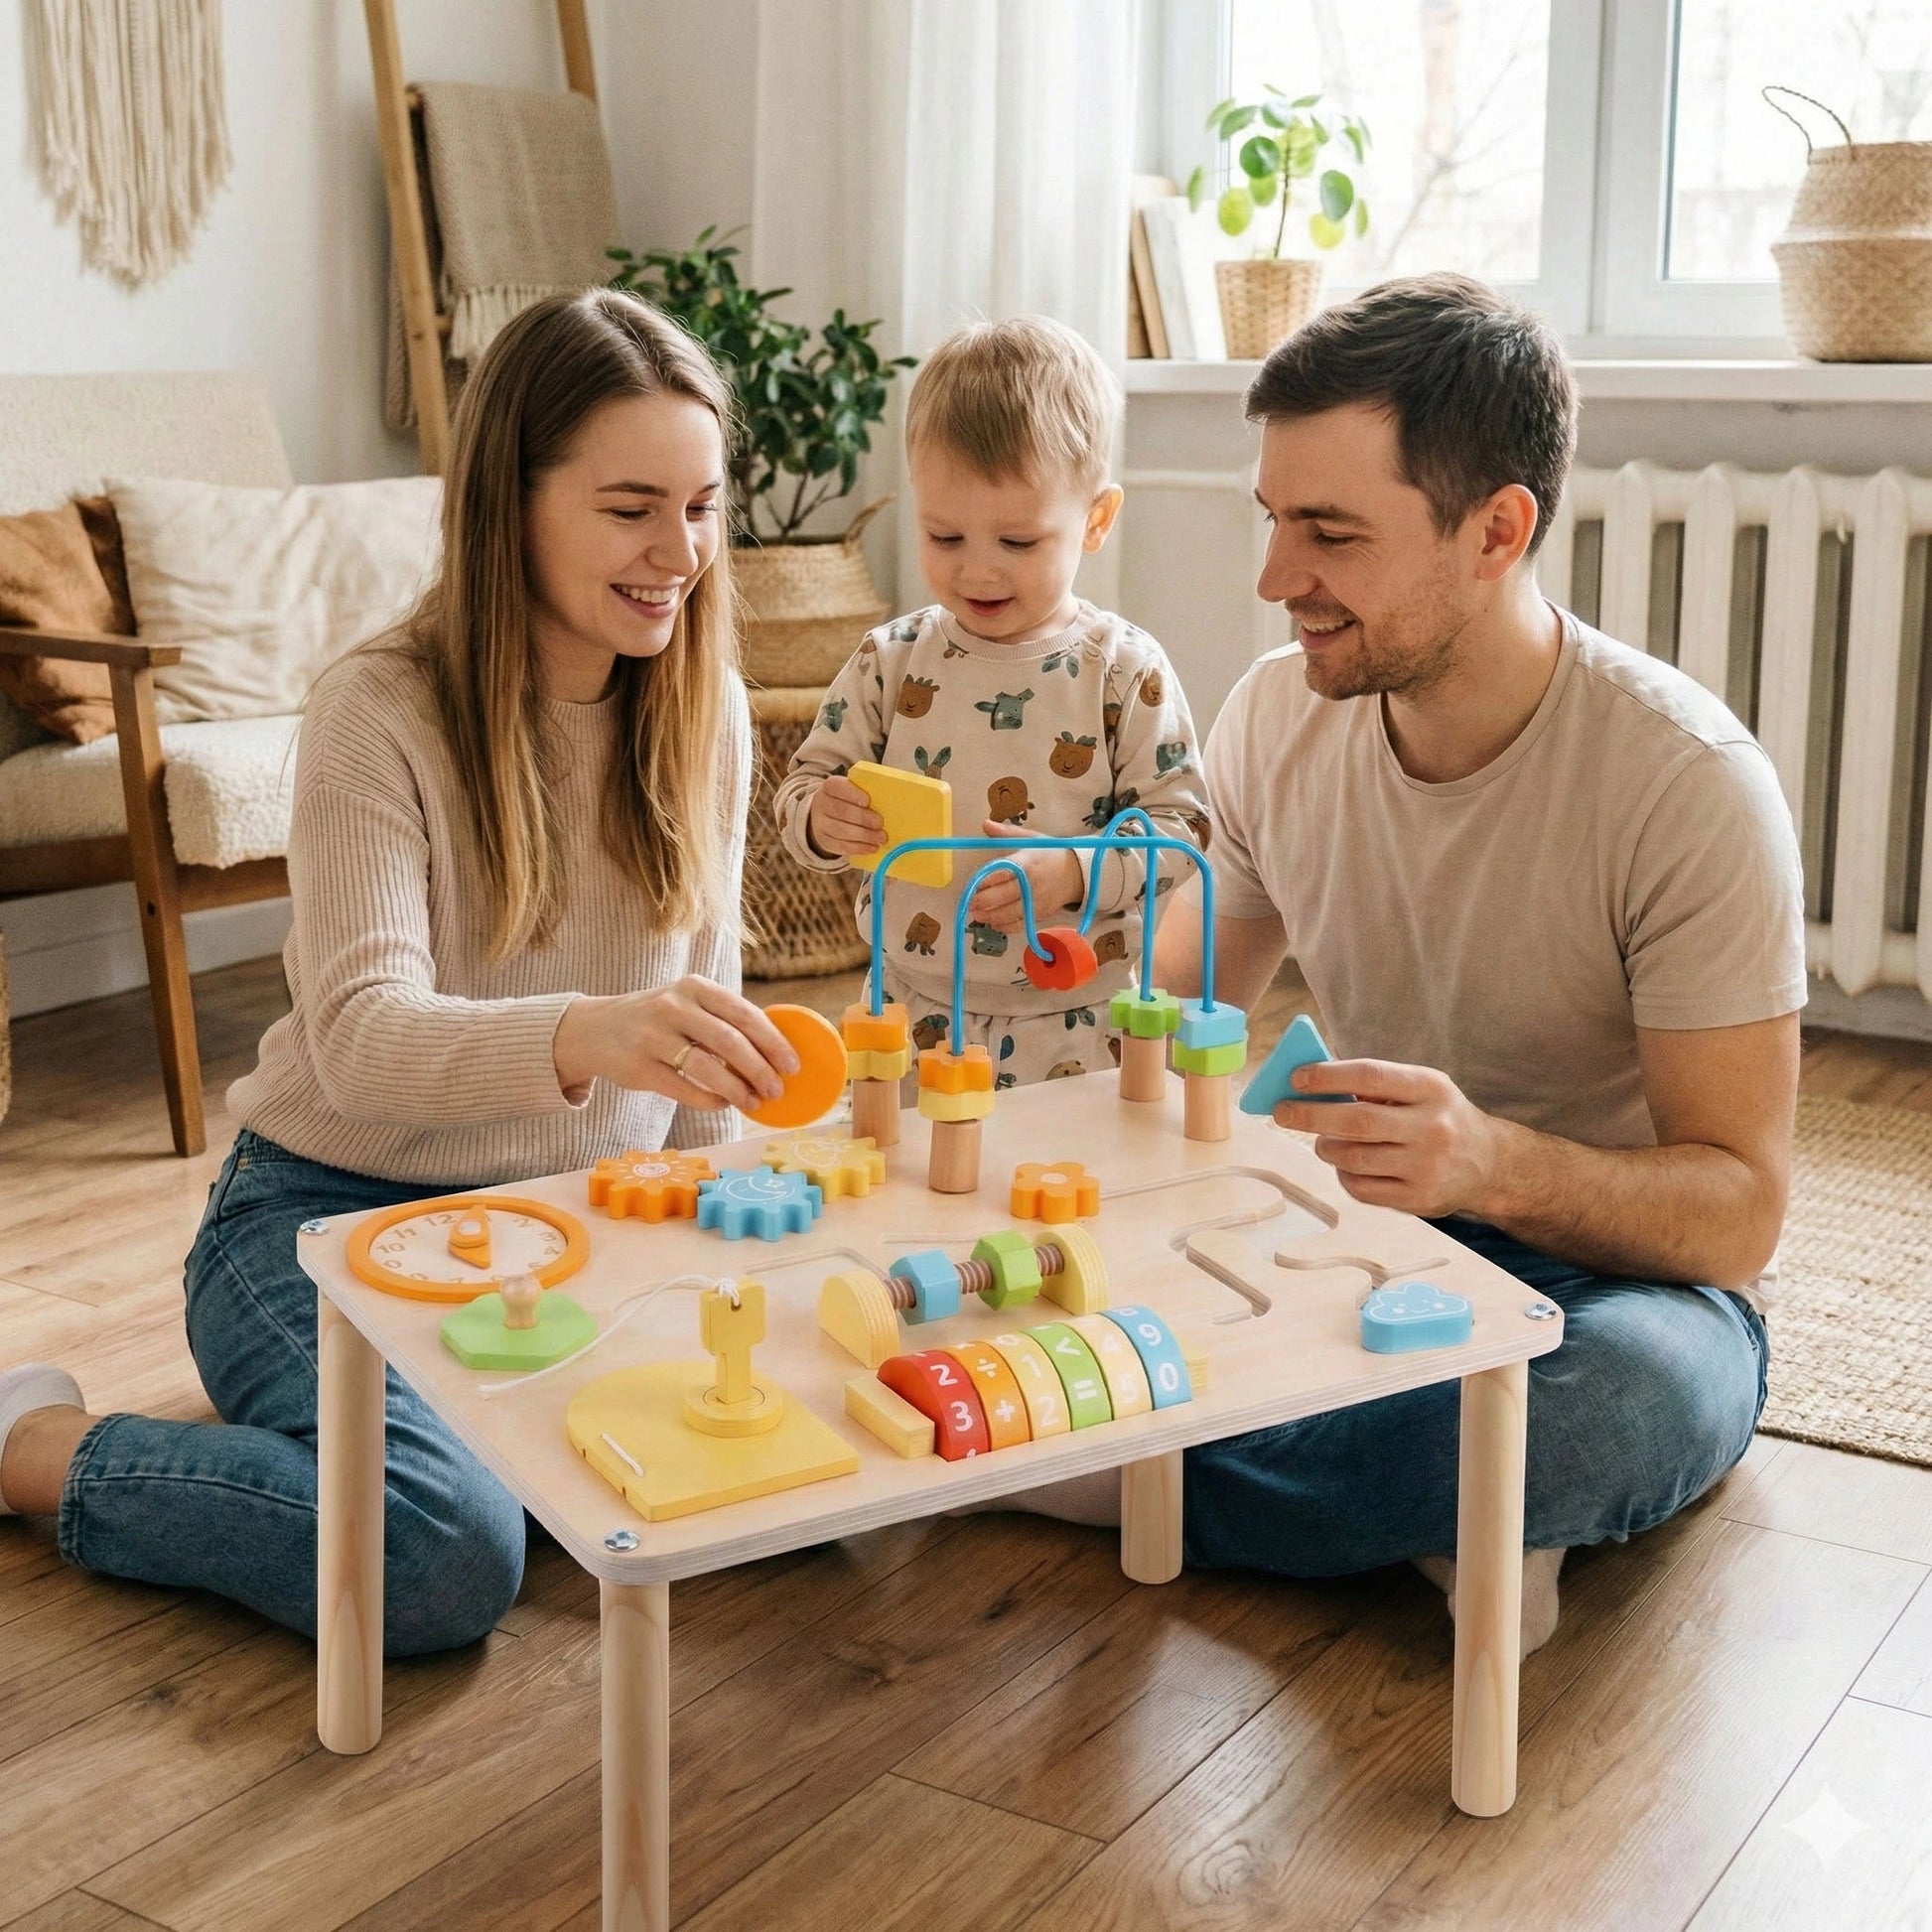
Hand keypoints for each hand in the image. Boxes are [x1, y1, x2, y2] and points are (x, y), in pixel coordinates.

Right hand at [552, 977, 800, 1111]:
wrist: (595, 1029)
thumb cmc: (657, 1018)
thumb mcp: (687, 1003)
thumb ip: (724, 1019)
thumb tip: (776, 1052)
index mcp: (694, 987)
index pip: (744, 1014)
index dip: (773, 1042)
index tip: (793, 1065)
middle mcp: (673, 1007)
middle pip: (730, 1041)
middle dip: (760, 1069)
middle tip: (777, 1089)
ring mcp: (653, 1037)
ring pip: (707, 1068)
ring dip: (737, 1090)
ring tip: (754, 1103)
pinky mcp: (639, 1067)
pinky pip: (684, 1089)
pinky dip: (709, 1100)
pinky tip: (723, 1104)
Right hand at [807, 776, 884, 859]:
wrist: (825, 815)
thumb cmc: (847, 801)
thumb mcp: (853, 791)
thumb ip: (867, 792)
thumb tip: (892, 798)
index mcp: (830, 787)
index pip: (837, 787)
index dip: (852, 794)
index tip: (867, 801)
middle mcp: (822, 804)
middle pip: (841, 811)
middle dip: (862, 818)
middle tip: (879, 823)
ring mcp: (821, 824)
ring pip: (841, 831)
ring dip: (864, 835)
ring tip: (881, 838)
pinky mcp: (825, 841)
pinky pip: (841, 846)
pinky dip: (859, 848)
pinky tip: (872, 847)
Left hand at [967, 818, 1084, 932]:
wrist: (1076, 873)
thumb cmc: (1050, 854)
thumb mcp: (1031, 839)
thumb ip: (1006, 834)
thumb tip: (985, 824)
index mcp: (1026, 864)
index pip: (1001, 873)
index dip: (984, 881)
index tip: (971, 885)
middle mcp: (1030, 885)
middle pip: (1002, 896)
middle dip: (982, 901)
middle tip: (968, 903)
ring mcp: (1035, 903)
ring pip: (1008, 914)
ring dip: (988, 916)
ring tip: (974, 914)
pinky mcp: (1039, 915)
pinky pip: (1019, 925)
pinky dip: (1004, 926)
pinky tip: (993, 922)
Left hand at [1271, 1057, 1508, 1217]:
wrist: (1489, 1164)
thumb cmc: (1438, 1116)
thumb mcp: (1420, 1088)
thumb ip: (1374, 1083)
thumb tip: (1310, 1080)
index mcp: (1431, 1088)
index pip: (1370, 1075)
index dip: (1327, 1076)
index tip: (1296, 1078)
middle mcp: (1432, 1127)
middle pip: (1356, 1121)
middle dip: (1309, 1115)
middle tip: (1281, 1112)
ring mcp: (1426, 1167)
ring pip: (1352, 1158)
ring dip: (1325, 1147)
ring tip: (1322, 1140)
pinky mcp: (1418, 1199)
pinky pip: (1360, 1187)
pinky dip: (1343, 1174)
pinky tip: (1348, 1164)